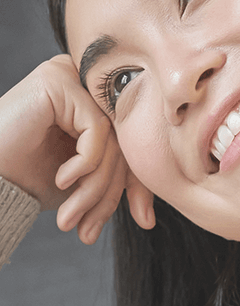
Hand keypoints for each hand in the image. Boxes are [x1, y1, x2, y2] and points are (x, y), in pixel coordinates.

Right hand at [0, 54, 153, 243]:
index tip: (143, 219)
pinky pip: (97, 130)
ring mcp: (70, 76)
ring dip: (95, 187)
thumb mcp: (82, 183)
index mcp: (91, 100)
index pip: (129, 140)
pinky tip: (61, 179)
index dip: (138, 183)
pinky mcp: (58, 80)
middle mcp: (82, 81)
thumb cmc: (24, 177)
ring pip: (112, 139)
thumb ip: (114, 180)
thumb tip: (150, 215)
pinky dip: (85, 163)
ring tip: (71, 216)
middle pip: (122, 141)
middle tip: (90, 229)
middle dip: (110, 193)